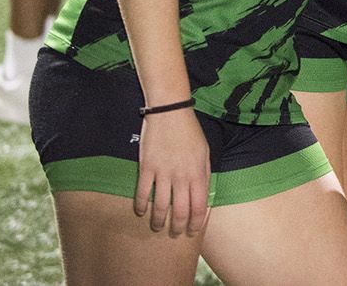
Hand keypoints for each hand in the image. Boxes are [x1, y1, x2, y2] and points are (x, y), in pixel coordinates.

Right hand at [132, 108, 210, 236]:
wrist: (170, 112)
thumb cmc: (189, 131)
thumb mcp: (205, 152)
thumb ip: (204, 174)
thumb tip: (204, 195)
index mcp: (198, 173)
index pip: (199, 206)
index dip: (195, 223)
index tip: (192, 231)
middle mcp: (181, 176)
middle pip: (180, 211)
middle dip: (178, 227)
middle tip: (175, 233)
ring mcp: (163, 172)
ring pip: (160, 206)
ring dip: (158, 221)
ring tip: (157, 227)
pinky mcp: (146, 168)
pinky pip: (143, 193)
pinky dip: (141, 206)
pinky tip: (141, 212)